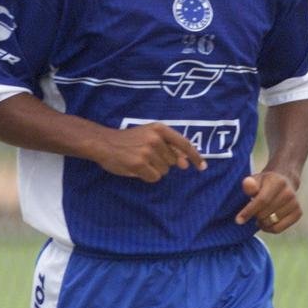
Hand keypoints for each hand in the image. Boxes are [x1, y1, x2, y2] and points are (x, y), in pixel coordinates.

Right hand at [87, 123, 205, 182]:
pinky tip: (137, 168)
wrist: (104, 143)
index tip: (203, 167)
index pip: (184, 144)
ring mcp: (147, 151)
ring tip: (139, 160)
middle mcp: (156, 138)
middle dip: (163, 163)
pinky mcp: (139, 164)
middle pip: (173, 162)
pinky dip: (147, 176)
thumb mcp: (150, 135)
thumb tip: (185, 164)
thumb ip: (169, 147)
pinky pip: (154, 177)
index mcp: (160, 129)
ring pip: (164, 171)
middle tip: (146, 156)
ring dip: (154, 170)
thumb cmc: (129, 140)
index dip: (195, 157)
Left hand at [235, 171, 300, 233]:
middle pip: (265, 214)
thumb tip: (247, 184)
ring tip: (260, 216)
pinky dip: (269, 228)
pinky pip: (278, 229)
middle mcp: (289, 192)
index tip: (238, 220)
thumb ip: (249, 184)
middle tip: (253, 212)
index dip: (249, 211)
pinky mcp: (298, 213)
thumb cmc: (265, 183)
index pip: (262, 200)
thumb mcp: (256, 180)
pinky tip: (266, 221)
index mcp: (278, 182)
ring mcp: (295, 203)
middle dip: (254, 216)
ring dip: (261, 222)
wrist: (284, 182)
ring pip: (271, 223)